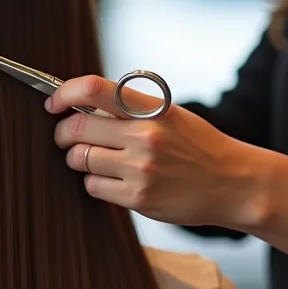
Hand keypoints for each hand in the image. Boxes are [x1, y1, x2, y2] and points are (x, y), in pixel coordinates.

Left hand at [46, 75, 253, 227]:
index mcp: (152, 109)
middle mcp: (145, 136)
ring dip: (78, 160)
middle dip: (63, 133)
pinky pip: (93, 186)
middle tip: (66, 137)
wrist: (235, 184)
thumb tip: (77, 103)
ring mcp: (141, 169)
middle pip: (77, 128)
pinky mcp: (138, 198)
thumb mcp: (169, 114)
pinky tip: (114, 180)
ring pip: (80, 160)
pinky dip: (95, 183)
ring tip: (95, 159)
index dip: (64, 93)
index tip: (52, 102)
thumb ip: (128, 107)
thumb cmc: (197, 145)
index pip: (94, 89)